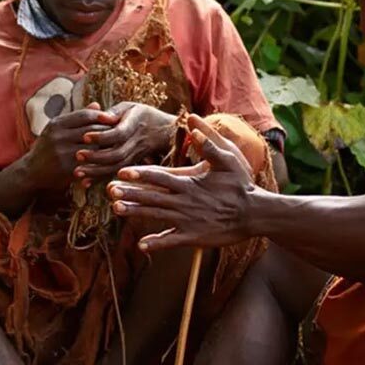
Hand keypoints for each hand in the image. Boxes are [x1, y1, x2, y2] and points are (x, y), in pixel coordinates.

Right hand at [22, 103, 117, 189]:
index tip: (115, 117)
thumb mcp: (58, 129)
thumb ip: (77, 118)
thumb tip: (98, 105)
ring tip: (120, 144)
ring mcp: (62, 153)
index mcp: (56, 124)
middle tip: (123, 131)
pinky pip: (90, 163)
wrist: (31, 171)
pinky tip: (111, 160)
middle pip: (92, 130)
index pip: (85, 115)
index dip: (102, 115)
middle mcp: (58, 137)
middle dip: (108, 131)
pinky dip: (102, 161)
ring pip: (93, 147)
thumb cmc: (48, 147)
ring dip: (108, 147)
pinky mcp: (67, 169)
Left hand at [75, 102, 175, 179]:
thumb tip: (99, 113)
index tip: (85, 136)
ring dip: (96, 171)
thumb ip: (114, 111)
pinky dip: (100, 179)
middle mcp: (136, 143)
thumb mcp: (130, 107)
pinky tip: (85, 183)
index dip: (102, 136)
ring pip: (116, 167)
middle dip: (96, 157)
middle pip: (116, 154)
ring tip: (77, 172)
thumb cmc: (142, 115)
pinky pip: (116, 173)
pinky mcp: (132, 165)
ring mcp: (135, 156)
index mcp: (135, 125)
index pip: (118, 133)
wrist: (165, 131)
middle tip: (77, 155)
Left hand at [107, 127, 257, 251]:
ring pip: (156, 216)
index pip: (160, 176)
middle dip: (130, 192)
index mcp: (189, 182)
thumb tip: (192, 119)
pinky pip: (171, 240)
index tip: (122, 172)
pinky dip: (157, 243)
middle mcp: (184, 201)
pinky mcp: (193, 236)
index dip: (140, 174)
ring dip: (135, 213)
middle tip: (109, 190)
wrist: (255, 213)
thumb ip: (208, 139)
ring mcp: (187, 220)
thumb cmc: (241, 183)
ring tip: (116, 209)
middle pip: (152, 196)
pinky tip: (141, 245)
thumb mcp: (228, 157)